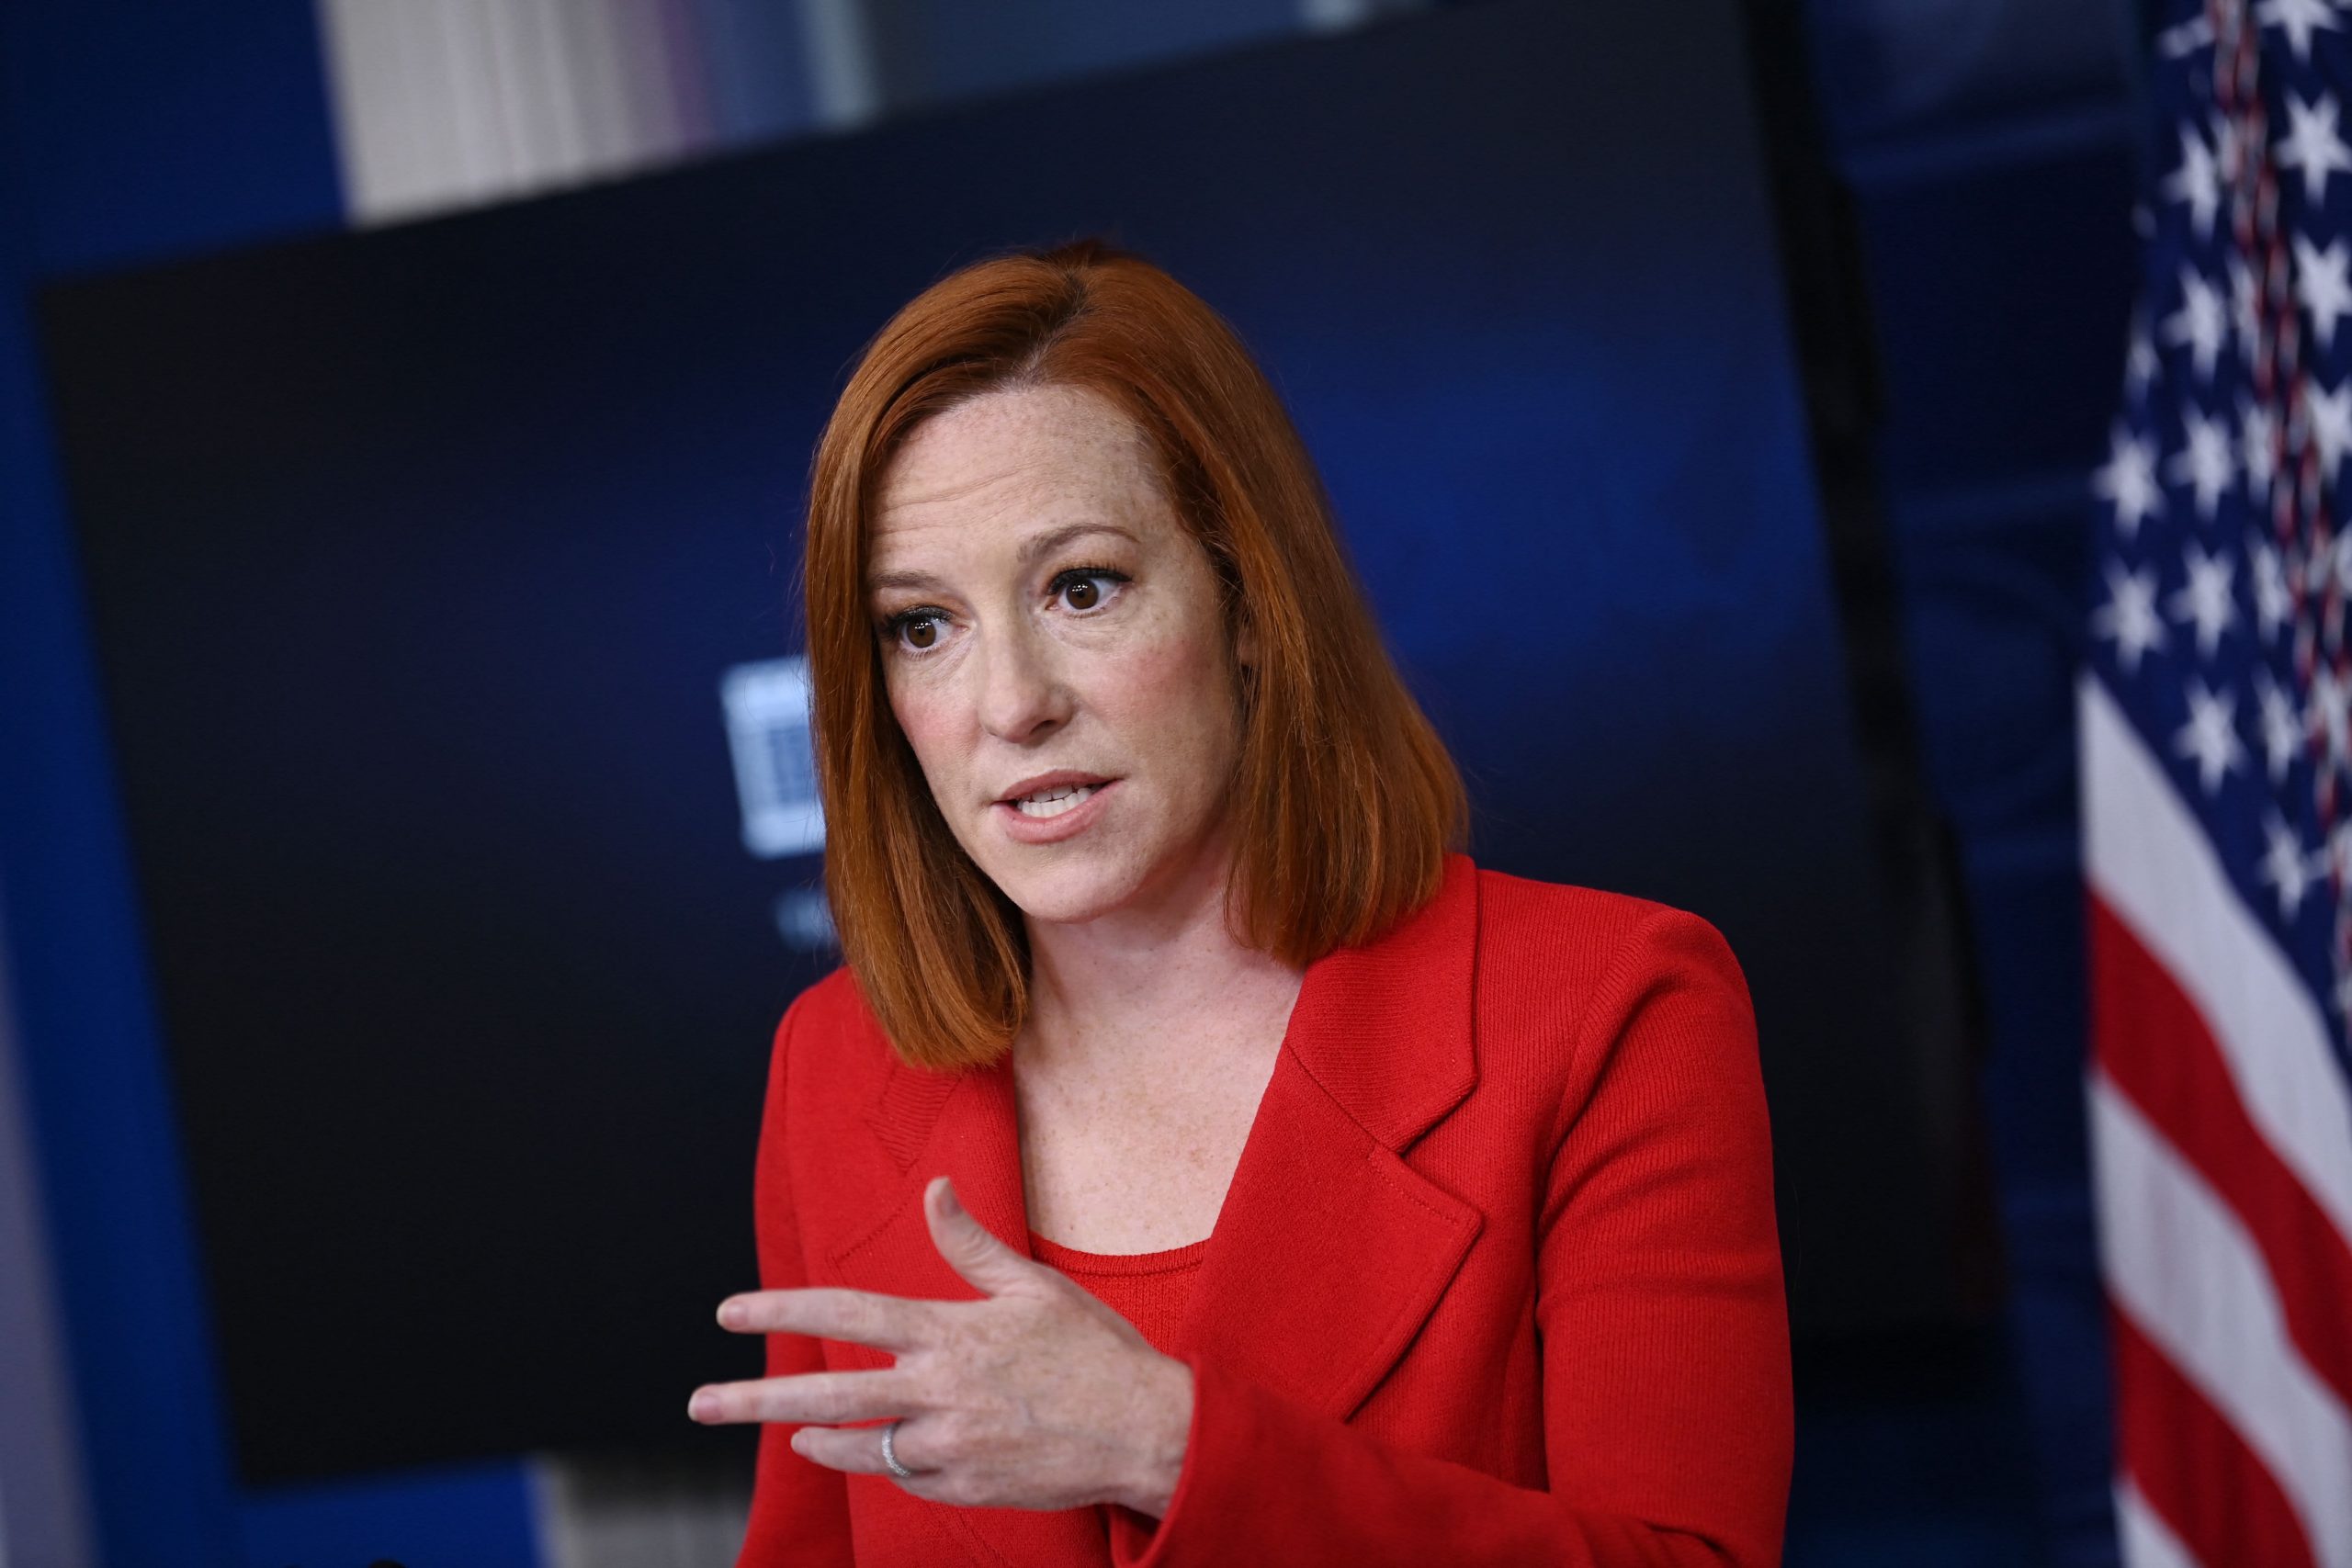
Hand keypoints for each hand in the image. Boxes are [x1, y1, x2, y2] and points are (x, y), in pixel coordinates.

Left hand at [690, 1175, 1194, 1516]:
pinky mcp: (965, 1489)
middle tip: (700, 1402)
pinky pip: (905, 1476)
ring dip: (814, 1437)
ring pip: (859, 1446)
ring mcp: (949, 1449)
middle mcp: (940, 1393)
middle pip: (828, 1395)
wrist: (1146, 1431)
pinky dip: (881, 1461)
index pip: (849, 1316)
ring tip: (782, 1433)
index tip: (731, 1312)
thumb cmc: (1094, 1351)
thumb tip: (933, 1190)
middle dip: (754, 1400)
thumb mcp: (1034, 1286)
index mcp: (951, 1333)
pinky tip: (865, 1450)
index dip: (784, 1311)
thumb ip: (971, 1244)